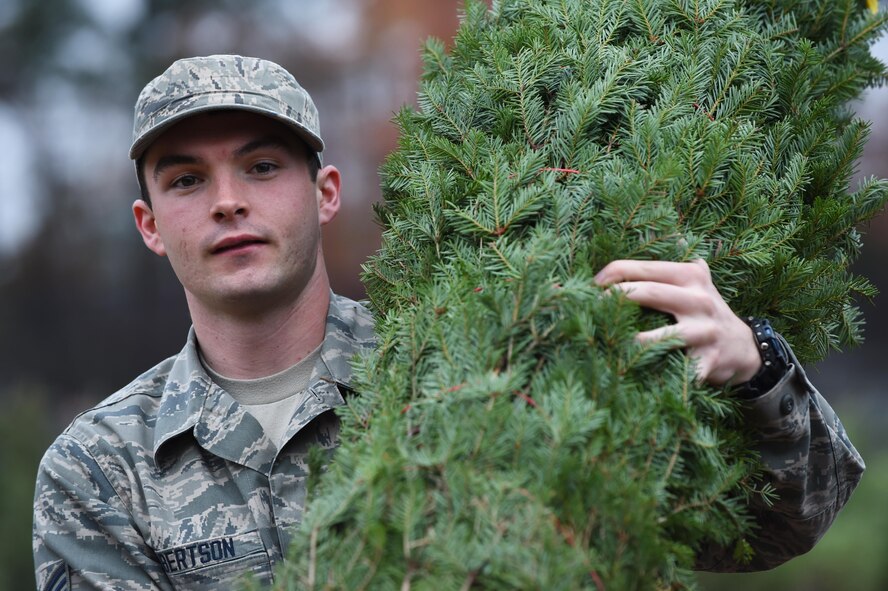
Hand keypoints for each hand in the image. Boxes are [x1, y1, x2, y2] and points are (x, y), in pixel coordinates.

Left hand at [594, 259, 760, 385]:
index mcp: (691, 276)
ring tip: (606, 339)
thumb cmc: (705, 310)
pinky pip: (676, 371)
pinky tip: (631, 373)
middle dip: (615, 297)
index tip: (591, 284)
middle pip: (649, 293)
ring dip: (631, 340)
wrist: (744, 348)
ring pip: (661, 335)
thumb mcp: (698, 279)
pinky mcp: (706, 362)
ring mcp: (705, 331)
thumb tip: (672, 235)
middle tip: (589, 306)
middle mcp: (699, 300)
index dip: (614, 272)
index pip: (645, 267)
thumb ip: (678, 260)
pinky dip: (654, 373)